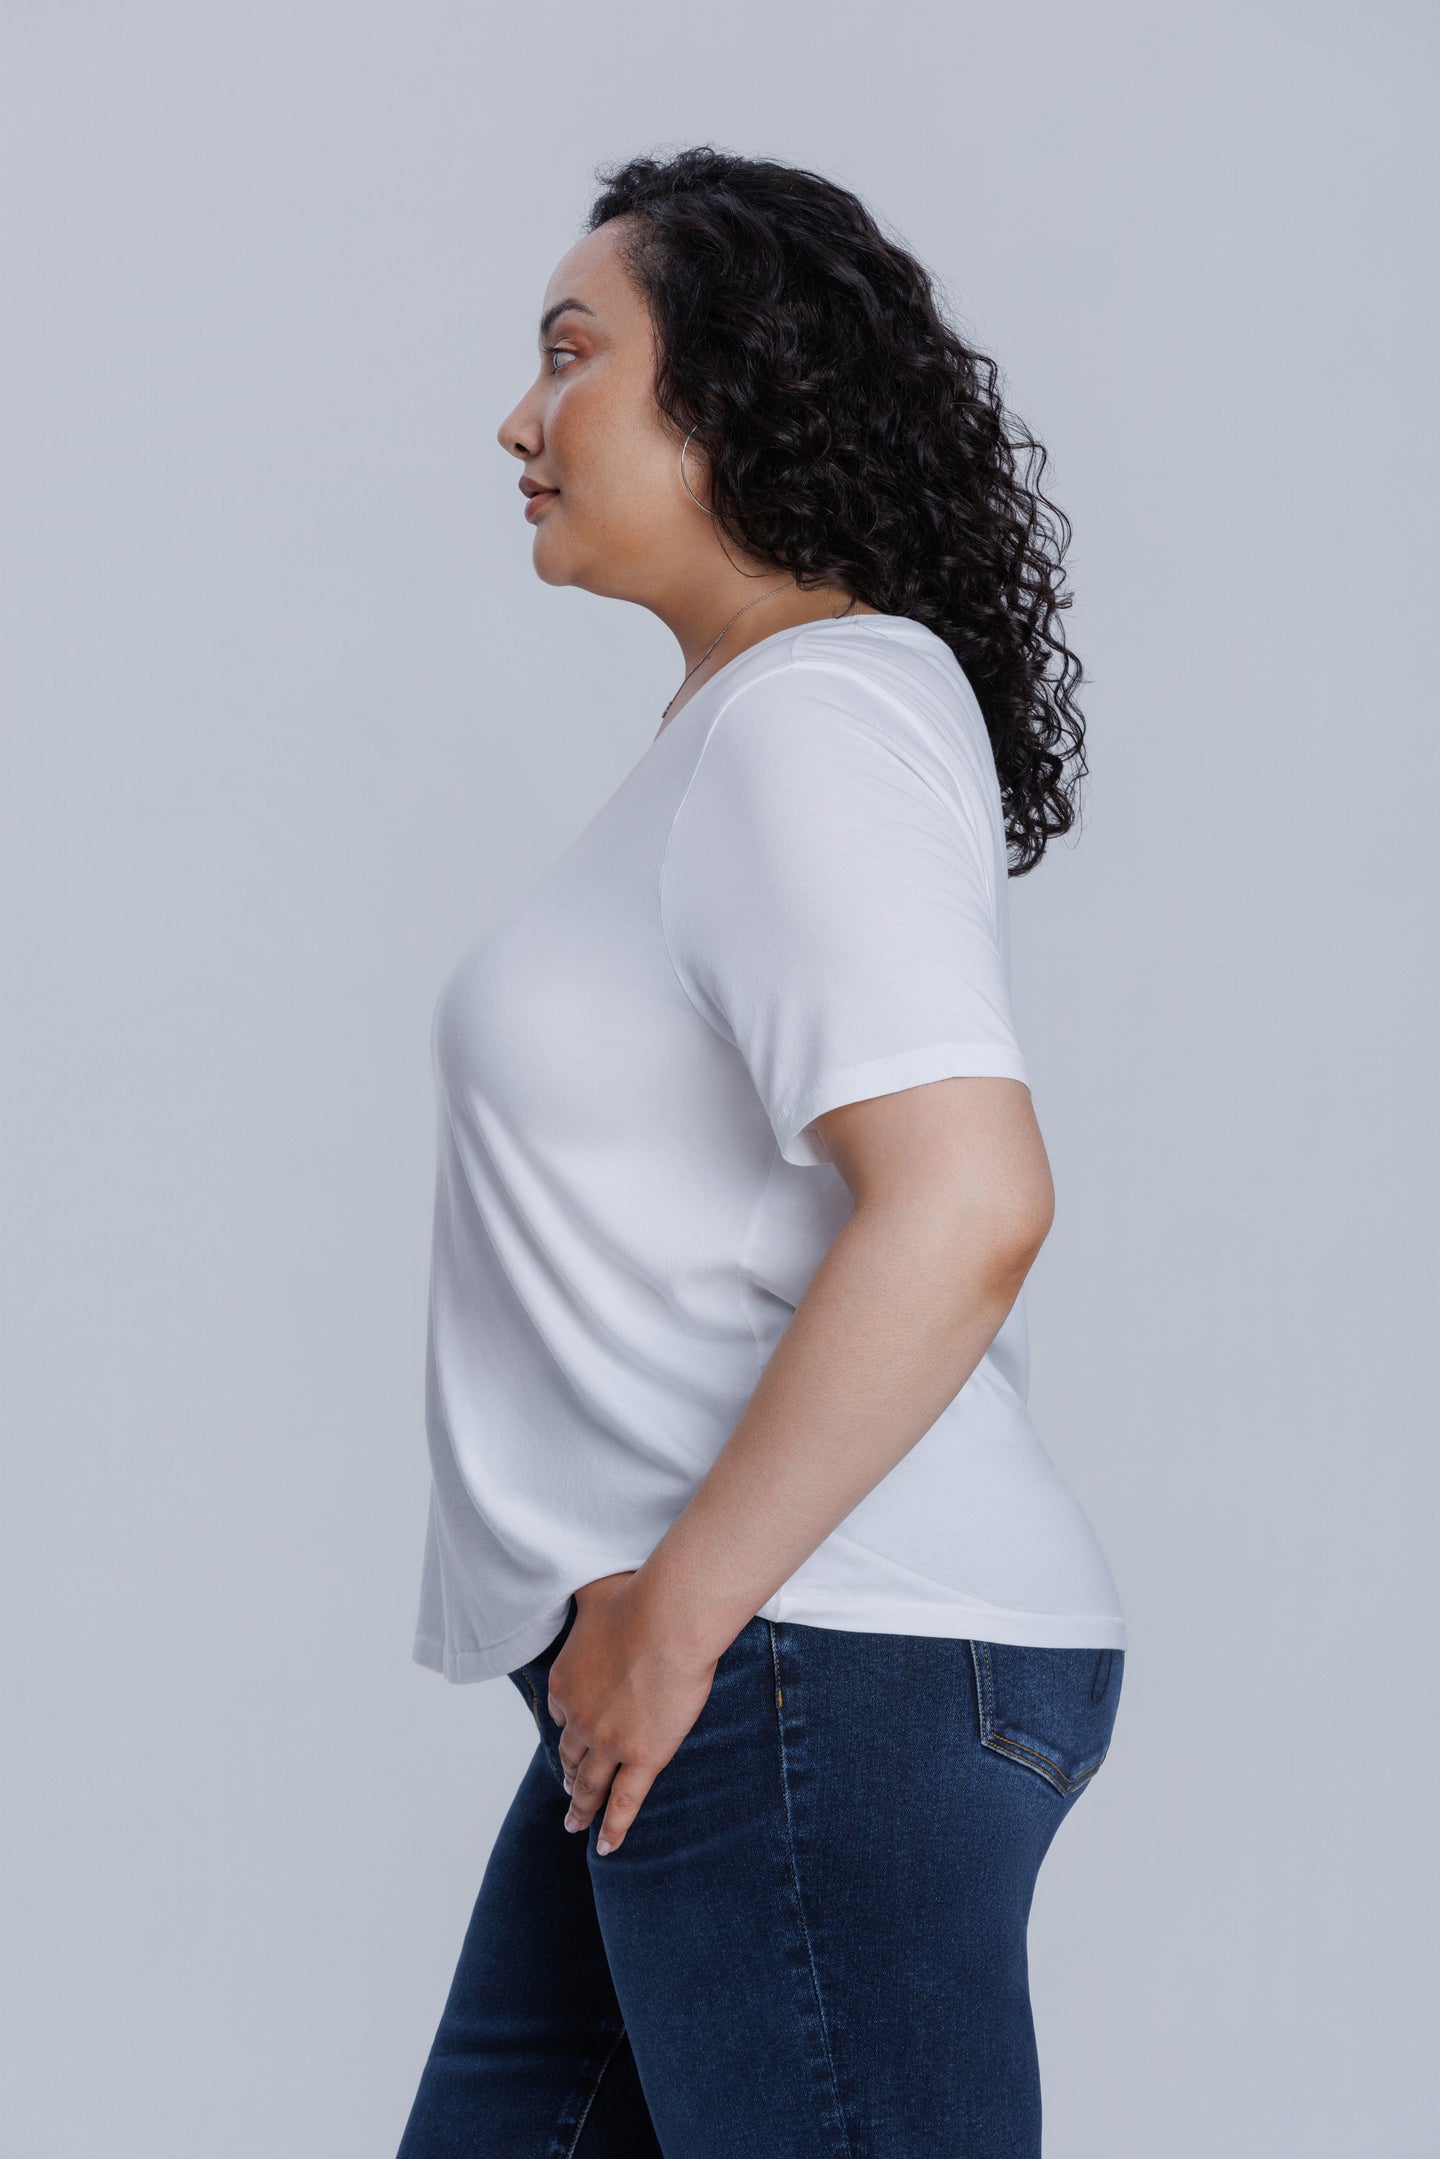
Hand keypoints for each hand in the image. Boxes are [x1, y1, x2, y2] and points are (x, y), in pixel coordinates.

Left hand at [548, 1571, 719, 1855]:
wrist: (667, 1620)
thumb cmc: (637, 1599)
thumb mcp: (594, 1592)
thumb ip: (583, 1594)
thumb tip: (577, 1576)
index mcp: (566, 1681)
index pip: (560, 1711)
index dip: (567, 1722)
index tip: (570, 1731)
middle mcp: (580, 1717)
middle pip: (572, 1752)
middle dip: (571, 1770)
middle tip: (570, 1787)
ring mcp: (609, 1742)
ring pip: (592, 1783)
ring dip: (582, 1805)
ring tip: (576, 1822)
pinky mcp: (643, 1758)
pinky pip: (625, 1802)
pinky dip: (614, 1827)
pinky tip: (607, 1847)